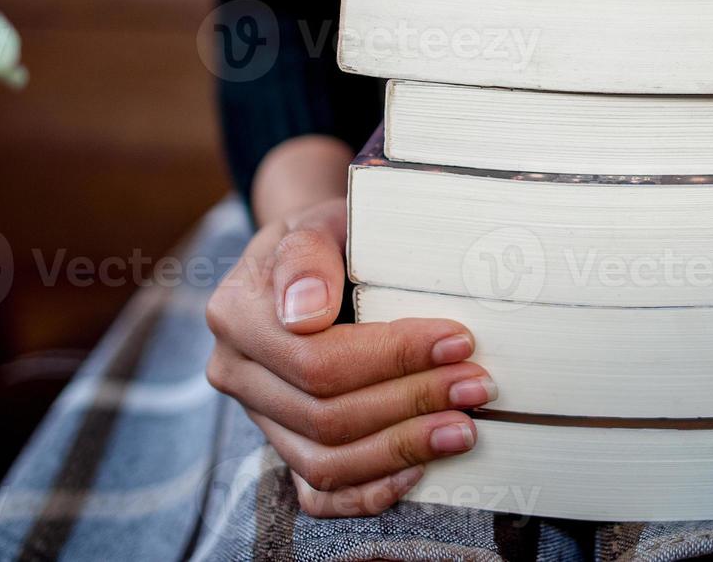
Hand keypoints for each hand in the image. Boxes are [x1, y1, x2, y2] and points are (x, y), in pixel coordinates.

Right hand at [205, 140, 495, 517]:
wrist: (313, 258)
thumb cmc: (326, 236)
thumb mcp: (318, 220)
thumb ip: (307, 255)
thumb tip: (305, 312)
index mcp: (237, 314)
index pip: (316, 357)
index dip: (392, 357)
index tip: (458, 340)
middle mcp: (236, 372)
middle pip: (325, 414)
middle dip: (410, 401)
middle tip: (476, 385)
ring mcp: (258, 415)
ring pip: (323, 461)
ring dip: (401, 449)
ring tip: (464, 427)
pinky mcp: (283, 445)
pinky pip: (318, 493)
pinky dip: (368, 492)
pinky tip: (419, 471)